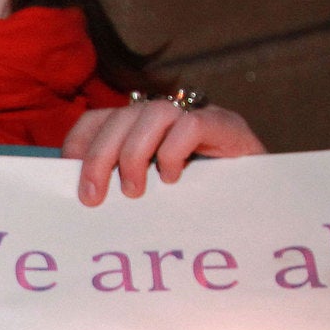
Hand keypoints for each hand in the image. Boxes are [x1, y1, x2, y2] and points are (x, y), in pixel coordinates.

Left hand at [62, 101, 262, 204]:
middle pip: (120, 116)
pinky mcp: (229, 128)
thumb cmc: (198, 214)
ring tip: (136, 192)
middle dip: (99, 156)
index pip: (99, 119)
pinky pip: (192, 124)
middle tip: (94, 197)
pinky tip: (171, 180)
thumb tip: (78, 197)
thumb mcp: (148, 201)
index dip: (79, 142)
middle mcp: (169, 118)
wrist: (262, 216)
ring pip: (153, 113)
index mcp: (143, 131)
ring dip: (133, 154)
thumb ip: (118, 191)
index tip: (67, 174)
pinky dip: (173, 152)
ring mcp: (200, 118)